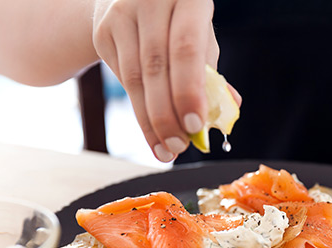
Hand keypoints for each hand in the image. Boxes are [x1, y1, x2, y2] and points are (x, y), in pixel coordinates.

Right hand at [92, 0, 231, 161]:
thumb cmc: (178, 22)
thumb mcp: (202, 36)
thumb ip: (212, 72)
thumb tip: (229, 108)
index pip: (186, 48)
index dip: (189, 90)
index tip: (195, 126)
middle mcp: (150, 0)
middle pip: (156, 68)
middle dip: (168, 115)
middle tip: (179, 146)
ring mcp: (121, 15)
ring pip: (135, 79)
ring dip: (151, 122)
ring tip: (166, 148)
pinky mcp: (102, 32)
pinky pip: (123, 80)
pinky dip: (139, 110)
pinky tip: (152, 130)